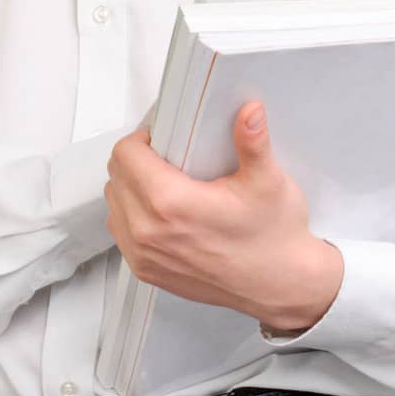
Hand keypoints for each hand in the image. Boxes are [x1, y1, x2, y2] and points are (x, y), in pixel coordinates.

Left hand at [103, 99, 343, 330]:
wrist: (280, 284)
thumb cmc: (273, 236)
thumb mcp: (268, 181)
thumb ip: (253, 142)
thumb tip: (249, 111)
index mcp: (171, 204)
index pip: (126, 154)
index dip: (143, 139)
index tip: (165, 139)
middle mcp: (148, 232)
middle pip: (116, 175)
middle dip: (136, 159)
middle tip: (166, 157)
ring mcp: (144, 256)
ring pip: (114, 203)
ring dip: (131, 186)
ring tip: (164, 182)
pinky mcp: (147, 271)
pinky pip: (121, 231)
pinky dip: (132, 214)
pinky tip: (160, 210)